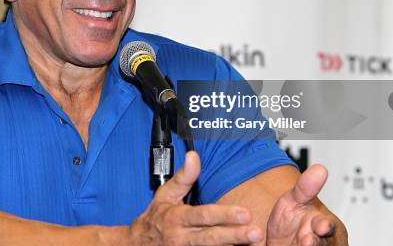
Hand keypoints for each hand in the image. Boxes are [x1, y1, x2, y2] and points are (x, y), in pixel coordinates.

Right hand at [129, 151, 263, 245]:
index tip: (245, 213)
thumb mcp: (165, 194)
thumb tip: (193, 156)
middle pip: (211, 237)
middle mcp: (182, 237)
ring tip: (253, 243)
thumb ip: (184, 176)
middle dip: (235, 235)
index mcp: (177, 218)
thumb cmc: (155, 218)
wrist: (136, 245)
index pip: (203, 216)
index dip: (224, 215)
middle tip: (256, 232)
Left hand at [266, 164, 344, 245]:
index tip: (321, 225)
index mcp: (324, 225)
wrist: (274, 239)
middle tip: (307, 241)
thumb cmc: (290, 220)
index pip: (329, 227)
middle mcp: (321, 242)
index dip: (325, 227)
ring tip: (299, 245)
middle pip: (323, 244)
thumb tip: (320, 168)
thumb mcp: (294, 200)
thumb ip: (305, 187)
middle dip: (316, 243)